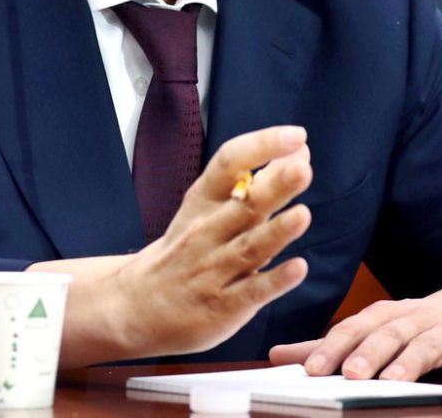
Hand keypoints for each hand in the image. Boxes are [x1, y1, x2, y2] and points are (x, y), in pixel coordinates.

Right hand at [111, 124, 312, 357]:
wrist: (138, 305)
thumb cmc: (186, 246)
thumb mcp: (210, 208)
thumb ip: (257, 182)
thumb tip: (299, 153)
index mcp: (203, 199)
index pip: (229, 163)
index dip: (262, 146)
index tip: (295, 135)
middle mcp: (207, 230)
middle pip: (245, 204)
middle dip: (274, 186)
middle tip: (302, 169)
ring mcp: (214, 268)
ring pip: (249, 247)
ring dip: (277, 231)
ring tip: (302, 214)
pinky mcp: (224, 306)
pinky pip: (252, 291)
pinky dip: (274, 280)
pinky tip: (298, 268)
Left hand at [270, 284, 441, 384]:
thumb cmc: (421, 323)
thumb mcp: (377, 328)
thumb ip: (331, 344)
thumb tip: (277, 355)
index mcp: (385, 315)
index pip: (353, 328)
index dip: (332, 347)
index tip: (309, 370)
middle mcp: (414, 318)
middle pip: (387, 334)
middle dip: (367, 354)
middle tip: (348, 375)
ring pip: (427, 344)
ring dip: (410, 362)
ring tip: (393, 381)